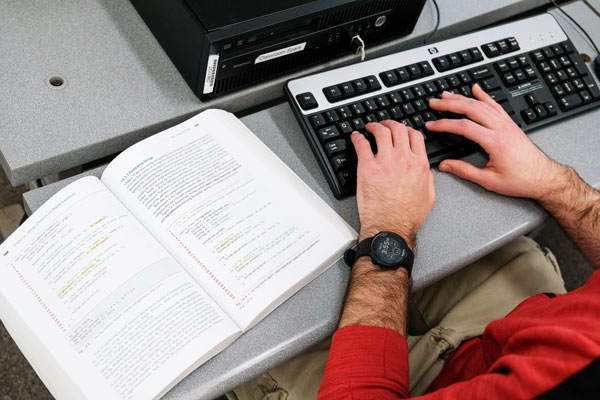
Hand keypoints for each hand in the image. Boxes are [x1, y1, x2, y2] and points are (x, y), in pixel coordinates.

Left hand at [351, 120, 435, 246]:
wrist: (391, 227)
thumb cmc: (407, 217)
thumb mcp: (429, 197)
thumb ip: (428, 179)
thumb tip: (425, 170)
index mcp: (419, 164)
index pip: (415, 136)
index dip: (407, 129)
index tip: (401, 130)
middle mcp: (403, 159)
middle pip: (398, 129)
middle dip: (390, 123)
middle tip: (383, 124)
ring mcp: (385, 161)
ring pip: (381, 132)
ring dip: (374, 126)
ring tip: (369, 127)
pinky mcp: (367, 167)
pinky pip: (361, 144)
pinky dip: (357, 137)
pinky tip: (356, 137)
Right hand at [426, 85, 567, 201]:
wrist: (544, 178)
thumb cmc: (521, 180)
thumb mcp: (489, 181)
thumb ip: (464, 171)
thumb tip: (445, 166)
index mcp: (495, 142)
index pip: (464, 127)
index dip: (444, 124)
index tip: (431, 125)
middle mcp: (501, 128)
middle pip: (471, 109)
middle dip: (450, 104)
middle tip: (434, 103)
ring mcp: (507, 124)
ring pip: (482, 104)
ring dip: (462, 98)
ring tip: (446, 95)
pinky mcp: (510, 124)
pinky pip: (495, 104)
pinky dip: (484, 95)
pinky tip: (476, 89)